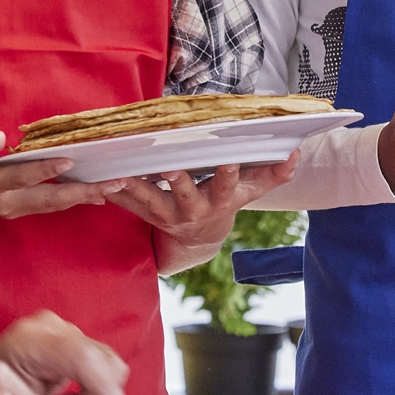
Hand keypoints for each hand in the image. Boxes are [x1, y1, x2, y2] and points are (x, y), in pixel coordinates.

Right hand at [0, 125, 127, 217]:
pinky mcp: (14, 207)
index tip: (70, 160)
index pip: (23, 176)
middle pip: (49, 200)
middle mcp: (3, 203)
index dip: (46, 168)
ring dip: (82, 197)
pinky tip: (90, 194)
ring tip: (111, 189)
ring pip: (52, 205)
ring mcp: (10, 208)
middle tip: (114, 184)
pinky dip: (70, 199)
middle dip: (83, 192)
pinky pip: (47, 204)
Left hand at [107, 159, 296, 250]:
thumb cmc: (225, 203)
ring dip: (133, 187)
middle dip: (177, 180)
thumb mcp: (249, 192)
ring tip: (119, 173)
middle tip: (169, 164)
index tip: (229, 160)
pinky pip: (127, 204)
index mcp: (217, 201)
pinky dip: (112, 192)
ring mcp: (166, 214)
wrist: (199, 239)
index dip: (227, 174)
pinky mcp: (145, 214)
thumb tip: (295, 155)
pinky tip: (98, 178)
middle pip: (183, 194)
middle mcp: (191, 209)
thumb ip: (272, 175)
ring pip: (148, 201)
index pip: (226, 185)